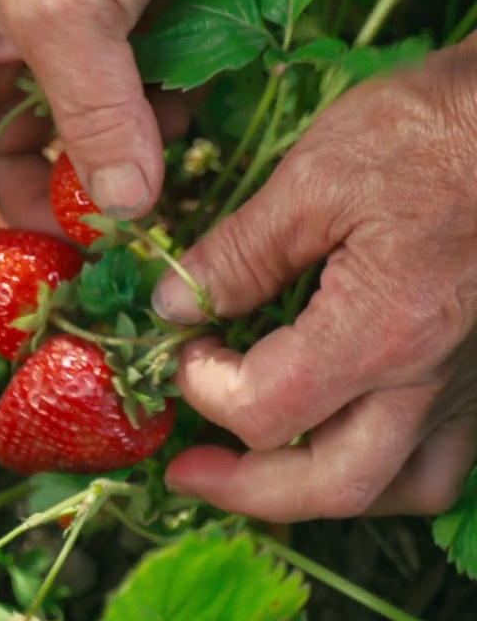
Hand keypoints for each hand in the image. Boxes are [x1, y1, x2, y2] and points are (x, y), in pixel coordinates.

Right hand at [0, 0, 189, 300]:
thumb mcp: (63, 9)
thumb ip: (91, 110)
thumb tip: (126, 210)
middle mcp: (6, 53)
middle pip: (12, 166)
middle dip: (52, 217)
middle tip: (98, 263)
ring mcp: (73, 39)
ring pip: (87, 135)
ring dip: (120, 171)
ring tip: (158, 190)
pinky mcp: (137, 20)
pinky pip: (143, 95)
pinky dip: (165, 122)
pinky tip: (191, 122)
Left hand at [153, 40, 476, 521]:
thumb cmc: (438, 129)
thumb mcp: (318, 175)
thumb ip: (239, 253)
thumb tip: (173, 305)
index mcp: (381, 331)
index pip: (265, 409)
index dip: (203, 388)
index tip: (186, 344)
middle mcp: (433, 379)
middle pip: (334, 485)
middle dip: (246, 490)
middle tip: (187, 471)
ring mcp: (472, 383)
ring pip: (403, 487)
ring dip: (321, 492)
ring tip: (262, 470)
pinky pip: (445, 457)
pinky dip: (386, 467)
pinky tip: (345, 436)